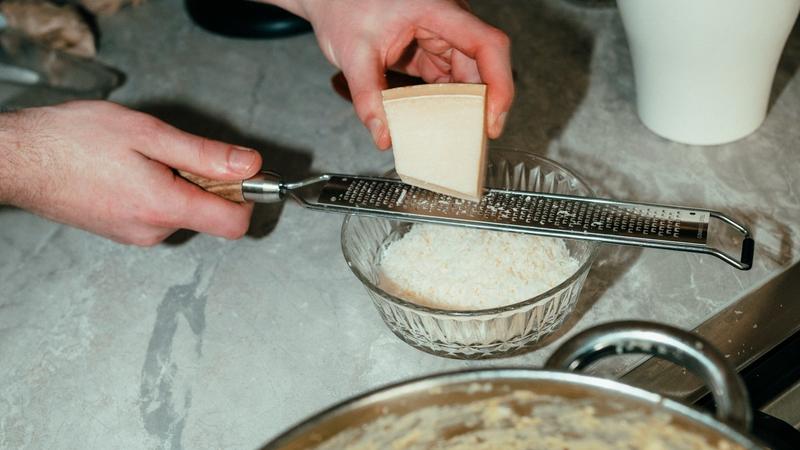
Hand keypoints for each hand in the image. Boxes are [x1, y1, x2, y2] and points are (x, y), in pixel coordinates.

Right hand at [0, 101, 261, 245]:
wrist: (17, 160)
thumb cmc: (71, 141)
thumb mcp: (147, 134)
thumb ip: (204, 154)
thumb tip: (250, 165)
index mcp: (164, 207)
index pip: (234, 224)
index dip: (248, 196)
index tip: (242, 172)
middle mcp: (153, 231)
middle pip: (210, 214)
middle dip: (206, 182)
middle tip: (171, 152)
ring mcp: (135, 236)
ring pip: (183, 211)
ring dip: (178, 184)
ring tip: (141, 158)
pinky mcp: (122, 232)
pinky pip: (159, 214)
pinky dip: (157, 191)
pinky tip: (127, 170)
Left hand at [271, 0, 513, 148]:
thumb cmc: (344, 7)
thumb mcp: (354, 53)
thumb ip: (368, 97)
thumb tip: (383, 135)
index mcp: (439, 12)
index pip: (487, 45)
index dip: (499, 83)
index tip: (492, 117)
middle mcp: (448, 23)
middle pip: (482, 66)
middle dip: (481, 105)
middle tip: (474, 140)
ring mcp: (441, 38)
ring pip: (467, 77)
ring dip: (463, 107)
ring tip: (459, 138)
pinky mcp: (430, 52)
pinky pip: (448, 81)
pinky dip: (445, 104)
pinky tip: (440, 124)